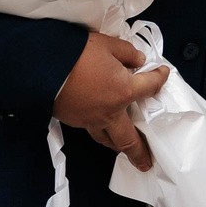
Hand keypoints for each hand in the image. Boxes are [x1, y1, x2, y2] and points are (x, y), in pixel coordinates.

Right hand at [52, 32, 161, 171]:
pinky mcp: (74, 120)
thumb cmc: (75, 54)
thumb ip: (127, 53)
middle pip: (129, 139)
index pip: (150, 87)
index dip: (160, 78)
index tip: (162, 74)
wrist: (43, 66)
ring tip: (123, 149)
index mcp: (123, 91)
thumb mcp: (107, 45)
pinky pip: (90, 130)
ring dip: (117, 146)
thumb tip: (137, 60)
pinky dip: (98, 131)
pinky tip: (99, 126)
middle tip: (146, 162)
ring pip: (107, 139)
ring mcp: (90, 119)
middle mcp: (109, 112)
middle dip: (140, 152)